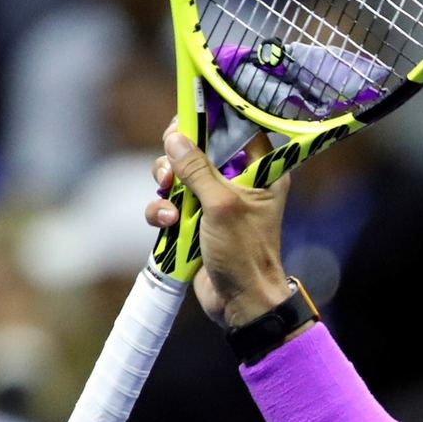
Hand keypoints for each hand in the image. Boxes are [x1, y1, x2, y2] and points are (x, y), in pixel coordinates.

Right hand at [144, 125, 290, 325]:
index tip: (184, 120)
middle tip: (169, 172)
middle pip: (198, 149)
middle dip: (177, 159)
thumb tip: (176, 137)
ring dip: (166, 190)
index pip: (235, 129)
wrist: (240, 301)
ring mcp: (214, 201)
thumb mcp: (221, 206)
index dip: (209, 121)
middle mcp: (238, 181)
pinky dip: (162, 213)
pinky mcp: (194, 220)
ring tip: (171, 210)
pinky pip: (169, 204)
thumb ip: (198, 170)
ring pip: (178, 176)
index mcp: (260, 170)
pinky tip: (167, 226)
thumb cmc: (244, 253)